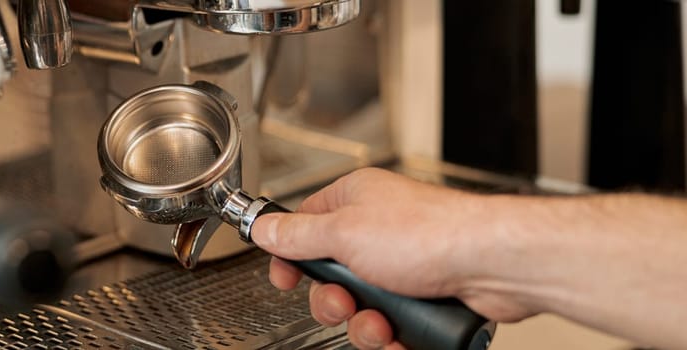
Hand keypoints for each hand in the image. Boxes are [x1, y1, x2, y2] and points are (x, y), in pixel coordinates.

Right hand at [251, 168, 538, 348]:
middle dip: (334, 300)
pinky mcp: (426, 292)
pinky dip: (393, 336)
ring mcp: (405, 263)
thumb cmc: (430, 234)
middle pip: (332, 274)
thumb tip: (263, 228)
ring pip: (362, 305)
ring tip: (381, 323)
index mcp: (356, 201)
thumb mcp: (343, 234)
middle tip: (343, 303)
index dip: (291, 255)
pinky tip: (400, 336)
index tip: (285, 278)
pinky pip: (393, 322)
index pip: (305, 225)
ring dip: (364, 324)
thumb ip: (297, 235)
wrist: (492, 264)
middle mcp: (380, 228)